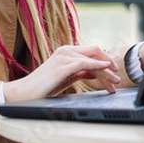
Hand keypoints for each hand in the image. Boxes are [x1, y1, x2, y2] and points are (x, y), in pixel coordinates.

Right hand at [3, 45, 120, 102]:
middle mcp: (65, 50)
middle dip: (109, 64)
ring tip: (114, 82)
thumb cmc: (44, 86)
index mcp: (66, 51)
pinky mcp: (63, 65)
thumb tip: (95, 72)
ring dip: (106, 71)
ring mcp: (64, 56)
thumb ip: (80, 72)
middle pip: (94, 52)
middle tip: (117, 79)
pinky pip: (85, 63)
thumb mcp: (66, 77)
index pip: (91, 52)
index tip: (113, 73)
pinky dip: (98, 66)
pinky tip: (106, 71)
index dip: (105, 60)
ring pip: (93, 59)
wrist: (26, 92)